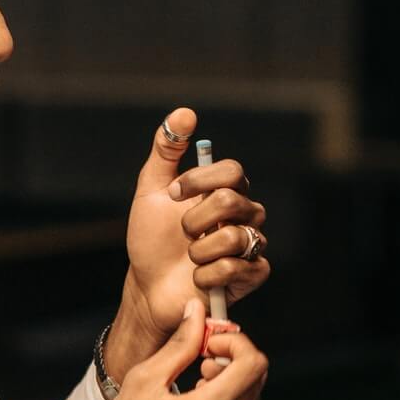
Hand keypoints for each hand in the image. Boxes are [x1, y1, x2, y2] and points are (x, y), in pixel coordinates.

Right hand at [44, 299, 268, 399]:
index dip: (236, 343)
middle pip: (255, 380)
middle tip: (202, 357)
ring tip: (195, 383)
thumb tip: (197, 314)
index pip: (252, 364)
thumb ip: (180, 345)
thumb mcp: (144, 380)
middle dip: (233, 360)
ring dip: (230, 383)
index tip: (212, 342)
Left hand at [123, 107, 269, 338]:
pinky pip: (236, 268)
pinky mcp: (252, 275)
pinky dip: (207, 275)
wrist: (148, 287)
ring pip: (234, 237)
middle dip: (194, 219)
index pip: (232, 170)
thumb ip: (166, 151)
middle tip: (182, 233)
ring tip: (190, 258)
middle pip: (232, 200)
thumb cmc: (151, 239)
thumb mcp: (151, 190)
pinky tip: (198, 278)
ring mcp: (251, 245)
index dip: (200, 180)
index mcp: (225, 190)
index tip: (172, 193)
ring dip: (199, 250)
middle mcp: (245, 214)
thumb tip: (184, 113)